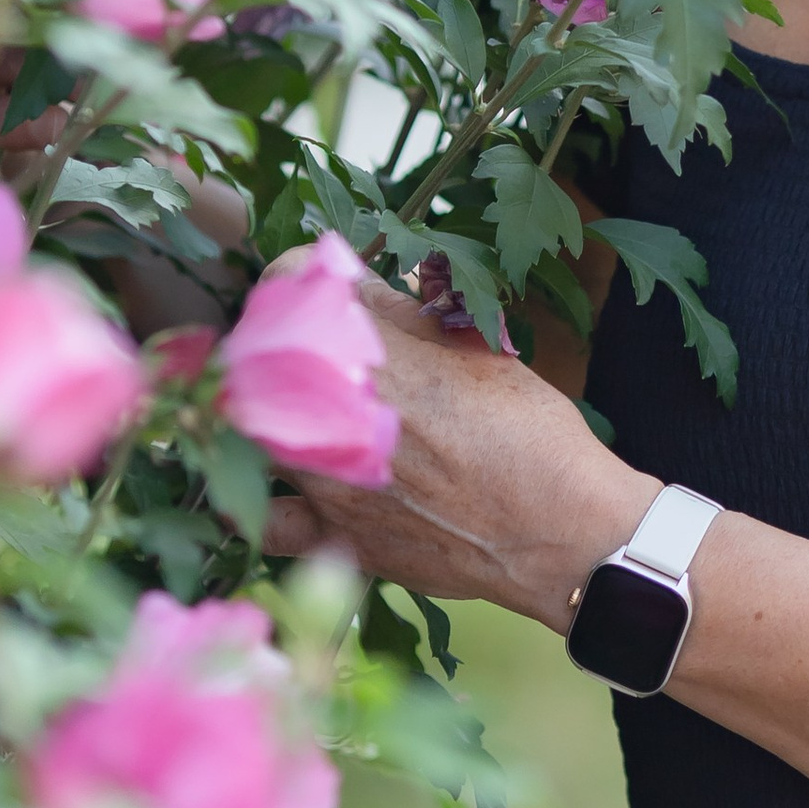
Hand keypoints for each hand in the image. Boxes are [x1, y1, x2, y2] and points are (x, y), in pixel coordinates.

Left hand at [261, 285, 652, 632]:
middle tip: (308, 341)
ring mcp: (326, 476)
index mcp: (371, 346)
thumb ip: (407, 311)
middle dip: (274, 338)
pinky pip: (266, 519)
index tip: (315, 283)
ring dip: (263, 403)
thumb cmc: (530, 431)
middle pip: (253, 349)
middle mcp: (334, 407)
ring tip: (294, 401)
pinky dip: (256, 501)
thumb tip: (364, 284)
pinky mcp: (334, 533)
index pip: (287, 279)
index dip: (299, 275)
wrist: (561, 526)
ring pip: (248, 423)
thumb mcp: (476, 346)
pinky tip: (271, 481)